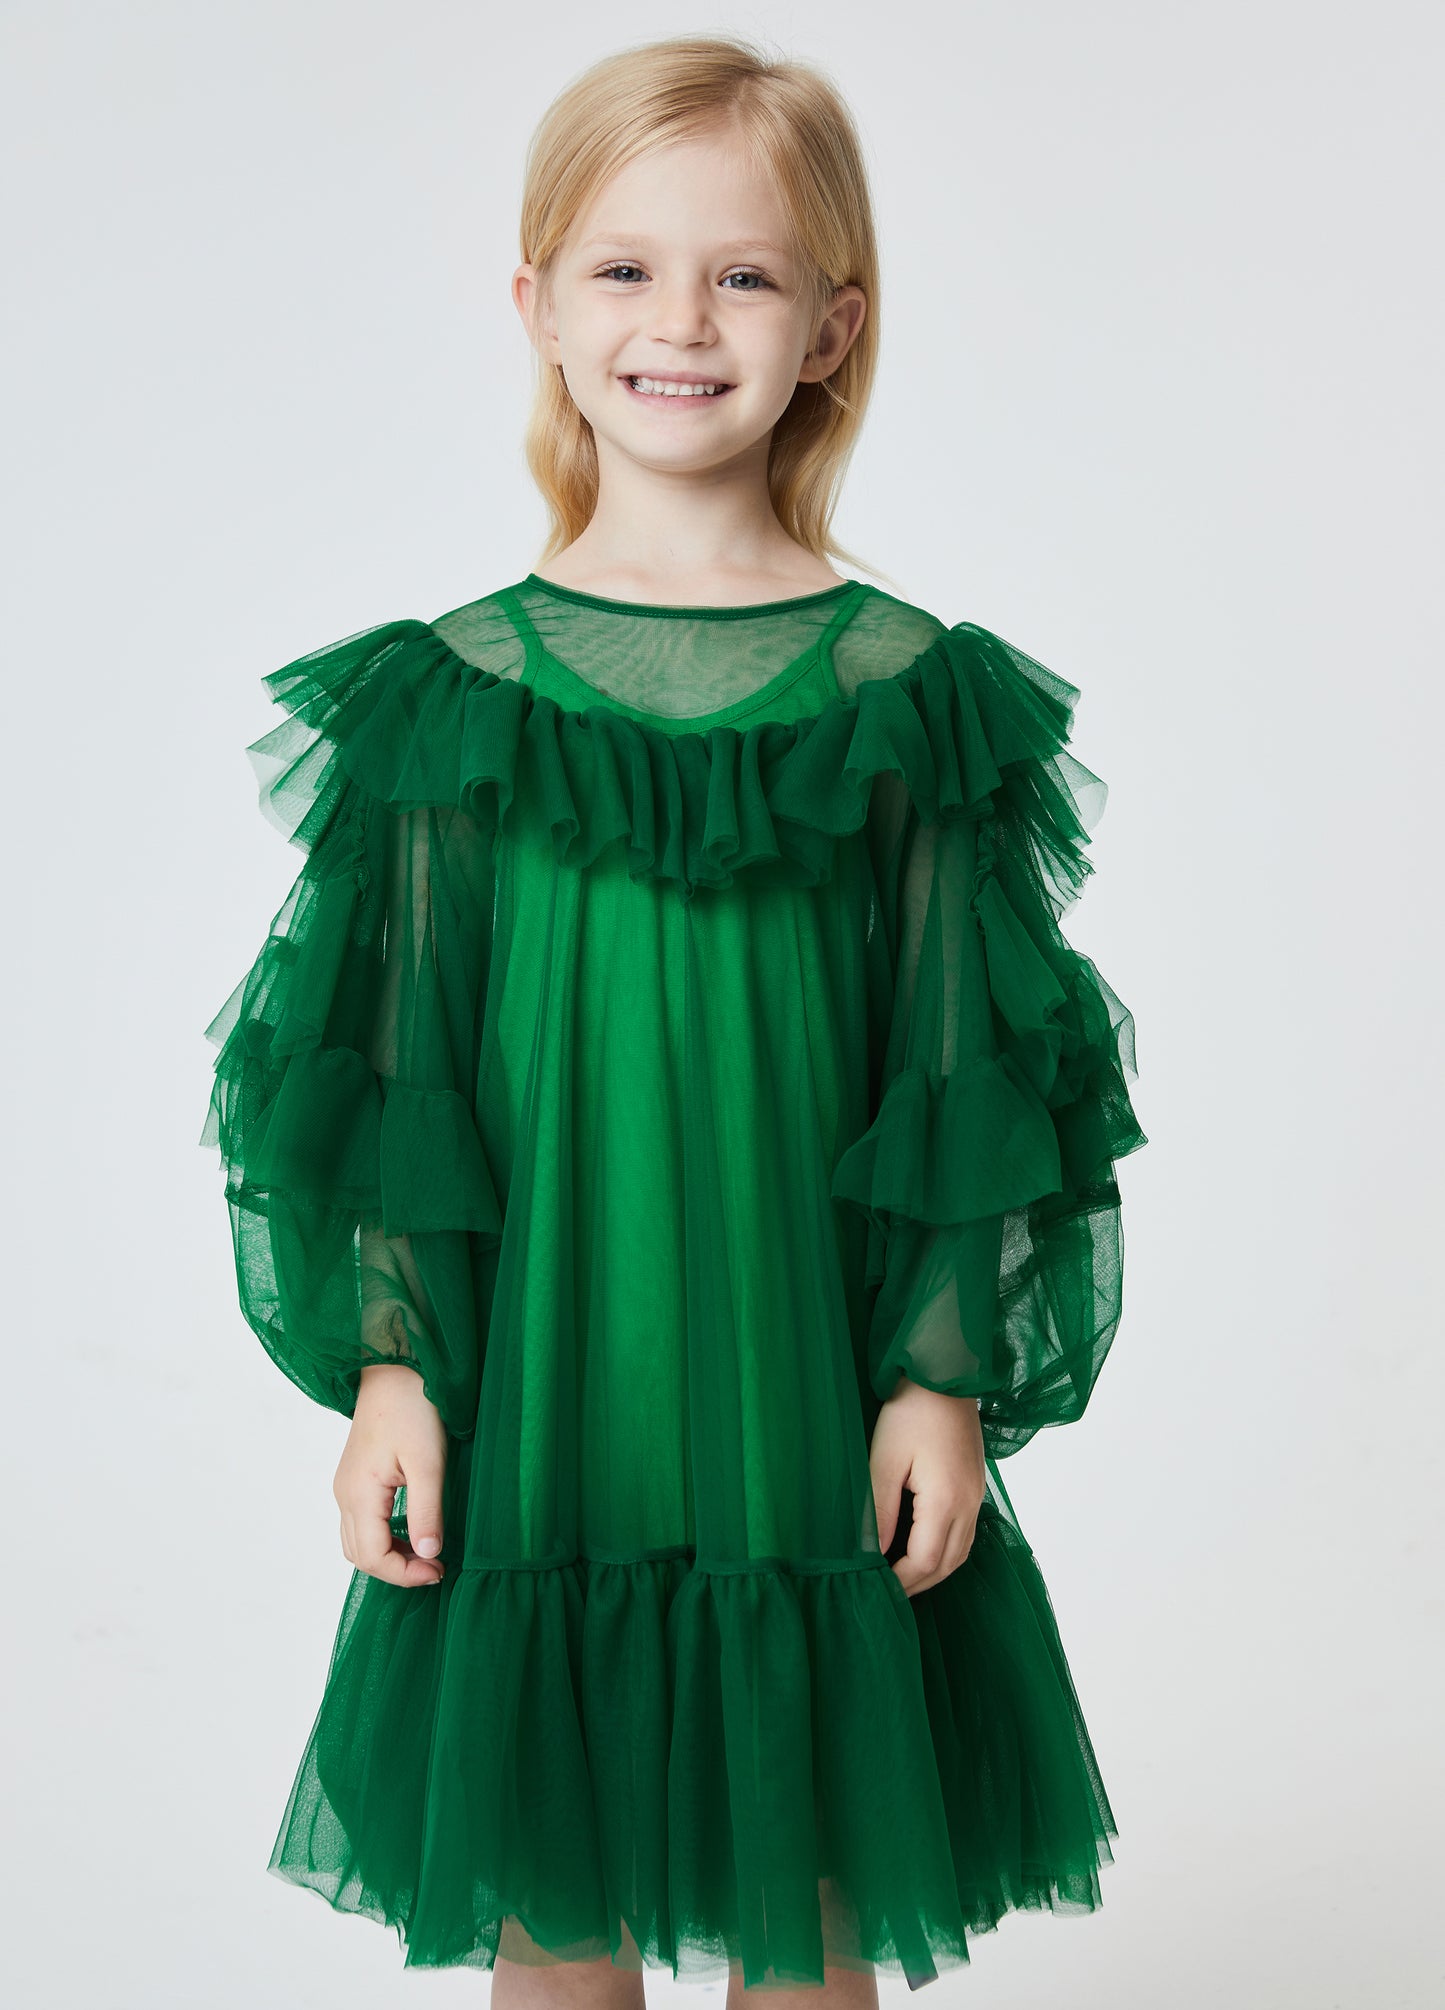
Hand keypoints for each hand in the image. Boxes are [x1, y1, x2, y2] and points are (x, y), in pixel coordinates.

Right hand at [333, 1363, 447, 1586]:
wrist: (394, 1368)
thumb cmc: (413, 1408)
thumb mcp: (428, 1462)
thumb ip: (427, 1511)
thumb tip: (428, 1555)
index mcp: (359, 1494)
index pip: (372, 1557)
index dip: (404, 1574)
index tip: (439, 1571)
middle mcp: (344, 1495)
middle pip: (360, 1555)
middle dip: (396, 1570)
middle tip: (435, 1568)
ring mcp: (345, 1486)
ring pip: (356, 1542)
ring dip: (388, 1556)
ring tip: (426, 1555)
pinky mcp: (354, 1478)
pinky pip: (360, 1524)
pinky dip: (382, 1538)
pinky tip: (411, 1531)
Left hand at [870, 1376, 985, 1596]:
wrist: (945, 1373)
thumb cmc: (910, 1410)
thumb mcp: (884, 1459)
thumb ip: (880, 1511)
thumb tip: (874, 1554)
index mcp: (947, 1500)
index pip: (926, 1561)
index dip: (901, 1582)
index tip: (876, 1590)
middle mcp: (969, 1503)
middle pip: (949, 1564)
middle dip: (917, 1583)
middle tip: (887, 1594)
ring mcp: (977, 1495)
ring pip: (961, 1552)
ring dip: (933, 1570)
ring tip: (902, 1577)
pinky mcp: (975, 1485)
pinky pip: (966, 1533)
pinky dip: (945, 1551)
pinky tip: (922, 1548)